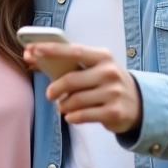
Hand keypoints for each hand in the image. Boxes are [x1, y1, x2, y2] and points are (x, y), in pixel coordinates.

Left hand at [25, 42, 142, 133]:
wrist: (138, 103)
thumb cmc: (106, 82)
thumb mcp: (93, 68)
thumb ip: (65, 64)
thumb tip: (30, 56)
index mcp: (102, 57)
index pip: (74, 51)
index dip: (52, 50)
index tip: (33, 49)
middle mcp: (109, 73)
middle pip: (71, 80)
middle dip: (54, 89)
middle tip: (49, 95)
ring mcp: (113, 93)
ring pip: (74, 101)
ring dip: (63, 105)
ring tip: (64, 106)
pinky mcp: (113, 112)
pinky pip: (82, 116)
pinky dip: (71, 117)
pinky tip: (72, 116)